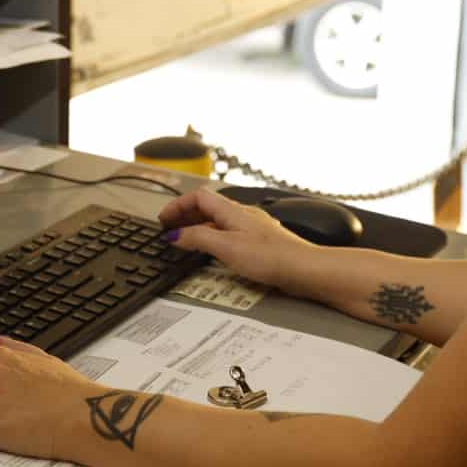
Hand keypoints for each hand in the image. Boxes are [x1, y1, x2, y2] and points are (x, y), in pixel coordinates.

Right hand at [159, 187, 319, 292]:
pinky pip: (230, 233)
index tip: (163, 218)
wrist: (304, 269)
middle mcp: (243, 214)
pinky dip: (214, 238)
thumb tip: (177, 235)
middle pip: (208, 207)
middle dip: (186, 215)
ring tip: (186, 241)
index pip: (199, 196)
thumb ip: (198, 239)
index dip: (178, 205)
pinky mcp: (260, 242)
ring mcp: (253, 228)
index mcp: (232, 210)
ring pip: (219, 221)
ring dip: (199, 227)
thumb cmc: (271, 257)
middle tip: (169, 229)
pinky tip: (214, 252)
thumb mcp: (226, 248)